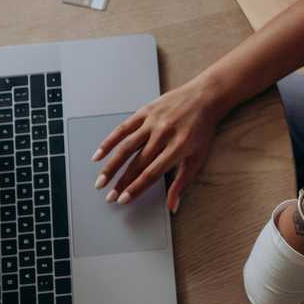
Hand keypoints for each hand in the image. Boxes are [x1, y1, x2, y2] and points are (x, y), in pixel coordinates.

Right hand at [92, 75, 228, 212]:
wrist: (204, 97)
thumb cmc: (202, 130)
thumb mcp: (198, 158)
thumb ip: (182, 182)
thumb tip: (173, 206)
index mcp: (178, 147)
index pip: (152, 172)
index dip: (136, 188)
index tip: (123, 200)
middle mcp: (164, 134)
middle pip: (137, 163)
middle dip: (121, 182)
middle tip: (109, 197)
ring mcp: (153, 121)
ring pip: (126, 147)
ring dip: (111, 166)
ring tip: (100, 181)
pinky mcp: (145, 111)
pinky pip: (123, 128)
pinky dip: (109, 142)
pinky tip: (98, 155)